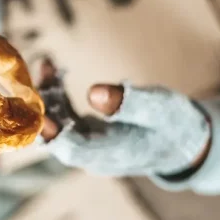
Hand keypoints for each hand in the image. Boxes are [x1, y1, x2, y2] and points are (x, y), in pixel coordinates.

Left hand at [39, 63, 210, 176]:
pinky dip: (57, 95)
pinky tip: (53, 70)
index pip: (74, 149)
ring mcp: (87, 145)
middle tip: (37, 75)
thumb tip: (93, 92)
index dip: (54, 133)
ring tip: (46, 64)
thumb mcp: (160, 109)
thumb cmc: (175, 125)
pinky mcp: (86, 133)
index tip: (38, 113)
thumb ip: (129, 103)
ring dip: (47, 95)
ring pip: (57, 123)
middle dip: (43, 106)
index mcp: (111, 155)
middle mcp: (93, 155)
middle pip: (57, 136)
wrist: (182, 142)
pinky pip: (64, 115)